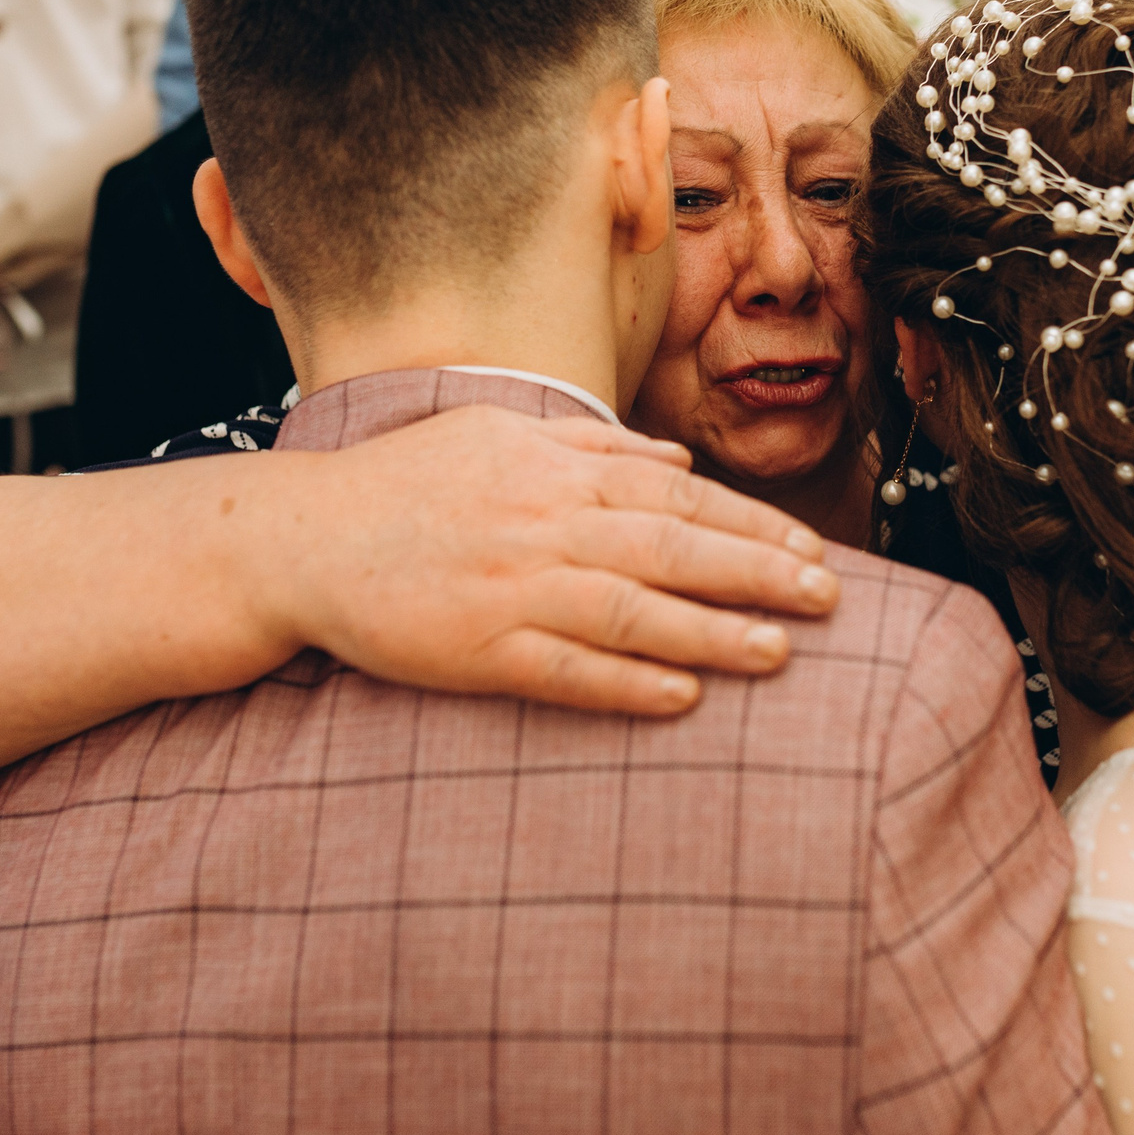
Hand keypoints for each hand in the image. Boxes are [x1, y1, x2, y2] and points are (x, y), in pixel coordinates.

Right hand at [278, 404, 842, 714]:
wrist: (305, 538)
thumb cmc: (408, 484)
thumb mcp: (502, 435)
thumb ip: (594, 445)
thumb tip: (677, 457)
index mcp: (555, 471)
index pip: (677, 498)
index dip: (751, 525)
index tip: (810, 550)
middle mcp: (543, 525)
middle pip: (673, 549)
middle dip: (757, 574)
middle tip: (828, 599)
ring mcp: (511, 589)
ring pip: (632, 612)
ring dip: (711, 634)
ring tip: (780, 652)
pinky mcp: (476, 651)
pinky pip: (564, 672)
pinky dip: (625, 685)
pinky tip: (682, 699)